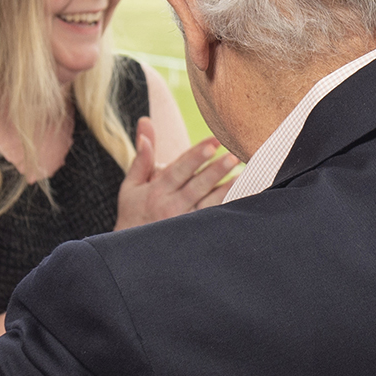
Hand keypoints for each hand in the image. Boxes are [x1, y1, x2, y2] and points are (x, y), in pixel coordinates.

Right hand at [115, 118, 234, 229]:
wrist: (131, 252)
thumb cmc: (132, 213)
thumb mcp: (131, 185)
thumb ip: (142, 155)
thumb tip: (145, 122)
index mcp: (157, 190)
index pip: (179, 169)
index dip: (196, 155)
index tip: (213, 142)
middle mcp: (171, 206)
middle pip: (197, 185)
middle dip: (215, 170)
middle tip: (233, 156)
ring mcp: (183, 222)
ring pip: (208, 204)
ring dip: (226, 189)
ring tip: (244, 175)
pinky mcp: (193, 234)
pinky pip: (212, 219)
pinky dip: (227, 208)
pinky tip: (242, 197)